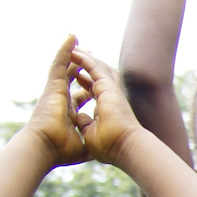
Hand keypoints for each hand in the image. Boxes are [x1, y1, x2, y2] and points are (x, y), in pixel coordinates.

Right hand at [23, 37, 88, 169]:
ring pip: (65, 67)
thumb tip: (97, 147)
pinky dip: (65, 49)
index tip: (94, 85)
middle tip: (88, 57)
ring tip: (77, 38)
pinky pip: (60, 62)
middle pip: (73, 79)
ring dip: (72, 53)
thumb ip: (88, 141)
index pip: (79, 98)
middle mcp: (61, 100)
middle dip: (81, 68)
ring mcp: (56, 91)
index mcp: (68, 114)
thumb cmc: (59, 150)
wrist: (44, 147)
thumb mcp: (81, 146)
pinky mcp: (53, 85)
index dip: (87, 90)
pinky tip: (72, 37)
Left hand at [70, 47, 144, 165]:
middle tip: (76, 56)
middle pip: (97, 75)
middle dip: (86, 65)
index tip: (78, 77)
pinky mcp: (107, 87)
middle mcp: (108, 97)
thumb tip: (78, 117)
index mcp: (105, 109)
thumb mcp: (91, 134)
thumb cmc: (110, 146)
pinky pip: (93, 67)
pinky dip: (84, 59)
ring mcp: (109, 91)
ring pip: (96, 67)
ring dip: (84, 58)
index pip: (94, 90)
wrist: (123, 147)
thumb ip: (85, 124)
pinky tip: (74, 52)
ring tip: (73, 49)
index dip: (86, 82)